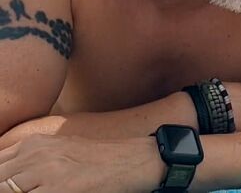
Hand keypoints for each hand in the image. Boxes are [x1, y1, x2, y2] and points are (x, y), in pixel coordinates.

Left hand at [0, 134, 162, 192]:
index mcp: (32, 143)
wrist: (137, 160)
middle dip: (3, 189)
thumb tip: (10, 177)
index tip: (10, 185)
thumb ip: (33, 161)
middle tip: (24, 190)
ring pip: (4, 189)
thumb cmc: (103, 161)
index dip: (0, 179)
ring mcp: (43, 170)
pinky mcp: (57, 189)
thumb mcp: (61, 152)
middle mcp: (33, 152)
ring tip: (40, 190)